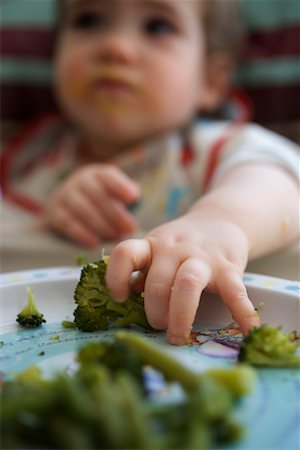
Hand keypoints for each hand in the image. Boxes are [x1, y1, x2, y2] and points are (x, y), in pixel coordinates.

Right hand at [43, 164, 139, 246]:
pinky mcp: (54, 213)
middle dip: (115, 212)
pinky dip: (81, 233)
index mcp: (96, 174)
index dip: (121, 186)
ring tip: (115, 236)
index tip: (133, 198)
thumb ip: (124, 194)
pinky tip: (95, 242)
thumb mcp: (111, 194)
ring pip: (82, 208)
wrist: (67, 209)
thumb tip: (134, 196)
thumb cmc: (98, 203)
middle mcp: (79, 181)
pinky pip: (67, 222)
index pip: (108, 176)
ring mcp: (64, 195)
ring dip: (101, 224)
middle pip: (97, 194)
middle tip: (130, 228)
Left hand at [106, 210, 259, 344]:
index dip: (116, 277)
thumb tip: (128, 303)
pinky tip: (248, 330)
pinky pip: (235, 291)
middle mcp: (174, 249)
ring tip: (176, 336)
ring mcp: (202, 257)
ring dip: (179, 314)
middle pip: (158, 280)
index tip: (119, 298)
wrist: (221, 220)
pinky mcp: (229, 267)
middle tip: (156, 326)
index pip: (126, 253)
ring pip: (187, 284)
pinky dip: (242, 312)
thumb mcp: (158, 249)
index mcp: (152, 245)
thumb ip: (145, 272)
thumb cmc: (182, 245)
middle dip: (154, 310)